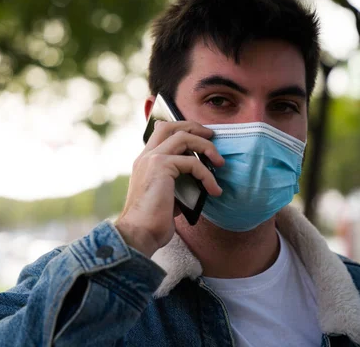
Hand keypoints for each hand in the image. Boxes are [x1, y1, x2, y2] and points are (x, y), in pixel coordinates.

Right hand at [115, 120, 223, 257]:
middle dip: (194, 127)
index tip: (200, 136)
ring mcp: (152, 159)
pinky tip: (214, 189)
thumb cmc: (152, 221)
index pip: (160, 132)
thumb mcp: (166, 196)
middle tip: (212, 136)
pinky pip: (192, 162)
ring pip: (183, 137)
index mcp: (144, 162)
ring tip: (220, 162)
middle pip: (170, 127)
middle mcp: (146, 156)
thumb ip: (177, 182)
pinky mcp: (161, 166)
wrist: (138, 233)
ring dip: (206, 147)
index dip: (181, 129)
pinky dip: (207, 175)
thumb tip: (198, 182)